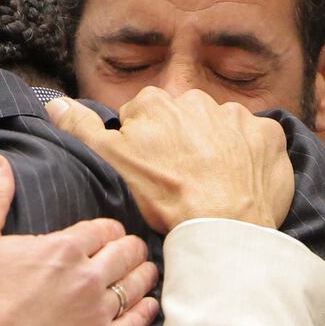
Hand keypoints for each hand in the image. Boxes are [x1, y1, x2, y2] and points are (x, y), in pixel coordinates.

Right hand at [0, 153, 158, 325]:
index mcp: (63, 248)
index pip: (105, 229)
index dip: (108, 231)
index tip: (107, 236)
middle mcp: (87, 278)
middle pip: (128, 253)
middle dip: (130, 249)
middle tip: (130, 252)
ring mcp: (96, 314)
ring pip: (137, 286)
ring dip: (142, 275)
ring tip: (143, 273)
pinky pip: (136, 324)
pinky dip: (146, 311)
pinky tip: (147, 306)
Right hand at [49, 88, 292, 231]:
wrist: (222, 226)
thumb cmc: (162, 196)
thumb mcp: (107, 162)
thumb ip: (80, 127)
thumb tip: (55, 102)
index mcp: (156, 103)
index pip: (142, 118)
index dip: (142, 147)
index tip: (147, 171)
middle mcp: (198, 99)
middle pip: (182, 121)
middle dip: (180, 144)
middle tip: (177, 181)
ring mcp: (238, 116)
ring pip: (219, 130)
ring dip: (215, 150)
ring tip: (209, 186)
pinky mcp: (269, 136)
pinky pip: (256, 142)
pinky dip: (248, 158)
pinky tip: (238, 182)